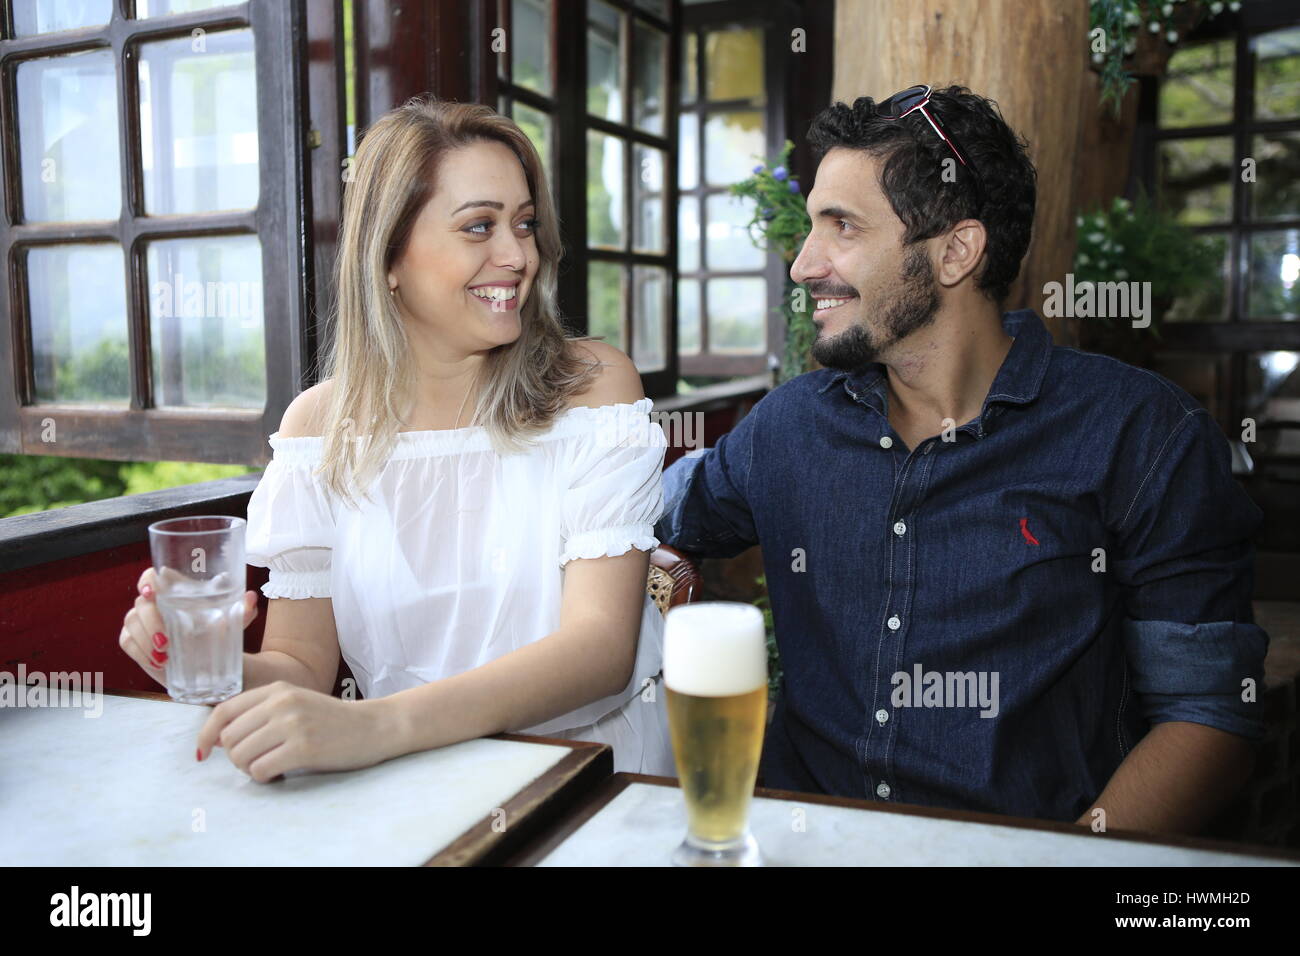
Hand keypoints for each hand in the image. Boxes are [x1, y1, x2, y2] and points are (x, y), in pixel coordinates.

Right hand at [120, 566, 259, 685]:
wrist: (210, 663)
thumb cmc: (218, 632)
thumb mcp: (233, 622)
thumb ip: (242, 610)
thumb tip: (250, 597)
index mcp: (174, 591)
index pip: (152, 576)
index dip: (147, 581)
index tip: (152, 593)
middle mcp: (154, 604)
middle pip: (140, 603)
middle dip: (150, 622)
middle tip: (166, 640)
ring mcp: (141, 622)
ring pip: (131, 622)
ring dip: (145, 639)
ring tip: (165, 654)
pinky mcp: (135, 642)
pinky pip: (127, 642)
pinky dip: (141, 652)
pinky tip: (157, 662)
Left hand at [196, 681, 400, 781]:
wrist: (374, 726)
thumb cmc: (332, 720)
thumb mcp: (295, 703)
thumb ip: (260, 713)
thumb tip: (216, 738)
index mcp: (277, 689)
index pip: (224, 711)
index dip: (206, 734)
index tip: (202, 752)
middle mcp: (282, 703)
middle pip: (229, 738)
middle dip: (235, 756)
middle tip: (256, 761)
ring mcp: (293, 725)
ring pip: (241, 756)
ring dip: (249, 769)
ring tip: (269, 766)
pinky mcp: (304, 748)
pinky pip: (261, 770)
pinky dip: (265, 777)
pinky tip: (281, 773)